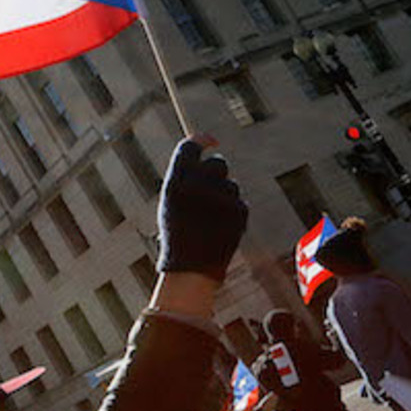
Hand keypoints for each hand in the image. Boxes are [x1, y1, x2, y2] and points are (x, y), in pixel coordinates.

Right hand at [157, 135, 248, 280]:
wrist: (192, 269)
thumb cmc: (178, 235)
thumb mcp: (171, 204)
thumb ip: (184, 176)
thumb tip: (203, 145)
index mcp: (175, 185)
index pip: (189, 148)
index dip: (201, 140)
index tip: (211, 141)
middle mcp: (197, 188)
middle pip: (217, 163)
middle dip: (216, 172)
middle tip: (210, 188)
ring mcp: (220, 199)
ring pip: (230, 183)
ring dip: (224, 195)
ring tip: (211, 219)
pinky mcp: (239, 211)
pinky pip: (239, 200)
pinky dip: (232, 211)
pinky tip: (220, 228)